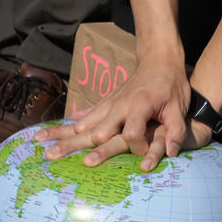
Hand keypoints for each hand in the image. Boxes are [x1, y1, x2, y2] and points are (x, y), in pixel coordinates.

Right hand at [36, 53, 190, 169]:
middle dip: (84, 147)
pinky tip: (47, 132)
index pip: (132, 133)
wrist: (159, 61)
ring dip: (63, 136)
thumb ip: (176, 130)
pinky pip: (83, 115)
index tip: (143, 157)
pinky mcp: (104, 104)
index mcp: (139, 106)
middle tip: (63, 160)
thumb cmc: (171, 86)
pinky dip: (67, 125)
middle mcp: (119, 106)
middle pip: (98, 131)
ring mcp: (109, 104)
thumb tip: (173, 153)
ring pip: (83, 124)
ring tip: (42, 148)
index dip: (137, 147)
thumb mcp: (179, 107)